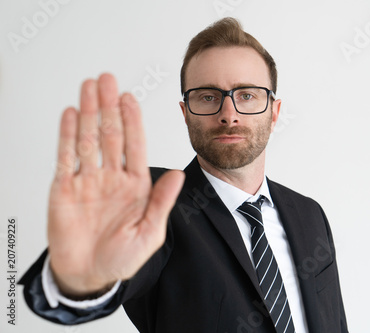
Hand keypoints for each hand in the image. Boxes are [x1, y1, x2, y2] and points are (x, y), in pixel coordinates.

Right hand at [47, 73, 183, 296]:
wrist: (88, 275)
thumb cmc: (122, 258)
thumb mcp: (149, 232)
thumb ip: (161, 202)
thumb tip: (176, 173)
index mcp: (136, 185)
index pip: (134, 145)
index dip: (132, 120)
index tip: (130, 98)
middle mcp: (112, 177)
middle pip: (111, 135)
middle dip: (109, 107)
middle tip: (107, 79)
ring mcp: (88, 180)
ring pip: (88, 139)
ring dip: (89, 113)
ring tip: (89, 87)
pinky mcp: (65, 188)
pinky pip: (66, 157)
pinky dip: (68, 135)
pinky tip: (71, 114)